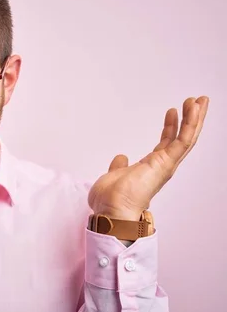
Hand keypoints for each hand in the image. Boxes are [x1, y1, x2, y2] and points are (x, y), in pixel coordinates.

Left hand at [88, 96, 209, 220]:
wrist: (111, 210)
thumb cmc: (111, 201)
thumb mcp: (114, 176)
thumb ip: (119, 166)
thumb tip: (121, 158)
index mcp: (150, 168)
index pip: (165, 143)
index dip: (171, 127)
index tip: (172, 111)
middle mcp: (161, 166)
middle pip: (181, 138)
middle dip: (190, 119)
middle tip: (196, 101)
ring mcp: (166, 165)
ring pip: (187, 137)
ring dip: (195, 118)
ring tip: (200, 100)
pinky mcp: (166, 163)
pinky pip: (183, 140)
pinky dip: (190, 123)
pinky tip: (194, 108)